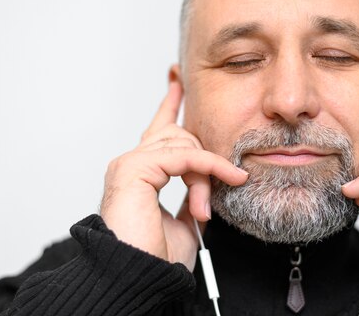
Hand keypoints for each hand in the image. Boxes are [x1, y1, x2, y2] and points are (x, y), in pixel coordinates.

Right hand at [100, 80, 247, 268]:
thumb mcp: (183, 221)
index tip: (177, 81)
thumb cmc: (156, 257)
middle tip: (228, 179)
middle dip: (207, 158)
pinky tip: (227, 177)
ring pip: (185, 146)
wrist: (139, 278)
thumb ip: (191, 195)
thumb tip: (207, 184)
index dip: (170, 104)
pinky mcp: (135, 168)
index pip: (158, 129)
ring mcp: (130, 164)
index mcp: (141, 173)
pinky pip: (187, 156)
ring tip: (204, 209)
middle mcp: (131, 163)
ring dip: (207, 175)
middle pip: (180, 136)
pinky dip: (210, 167)